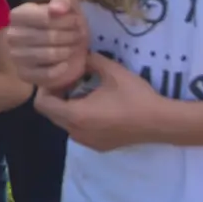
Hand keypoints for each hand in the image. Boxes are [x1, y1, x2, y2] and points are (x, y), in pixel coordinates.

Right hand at [8, 0, 90, 91]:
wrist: (66, 47)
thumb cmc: (65, 23)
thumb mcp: (68, 5)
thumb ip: (63, 0)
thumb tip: (56, 9)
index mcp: (18, 15)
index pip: (45, 17)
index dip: (66, 20)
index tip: (77, 21)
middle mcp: (12, 35)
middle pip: (48, 36)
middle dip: (70, 36)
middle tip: (79, 35)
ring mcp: (16, 56)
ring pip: (48, 54)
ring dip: (68, 51)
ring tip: (74, 47)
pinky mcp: (24, 74)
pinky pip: (46, 74)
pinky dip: (61, 69)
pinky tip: (66, 63)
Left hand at [33, 54, 166, 151]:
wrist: (160, 122)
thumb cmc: (135, 96)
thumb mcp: (111, 70)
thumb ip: (90, 60)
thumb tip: (77, 55)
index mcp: (76, 115)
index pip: (42, 104)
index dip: (45, 88)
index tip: (58, 76)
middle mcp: (76, 133)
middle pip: (51, 114)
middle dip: (56, 95)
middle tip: (69, 79)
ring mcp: (87, 142)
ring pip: (64, 123)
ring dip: (67, 106)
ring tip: (83, 90)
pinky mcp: (98, 146)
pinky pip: (78, 130)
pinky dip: (79, 117)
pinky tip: (96, 105)